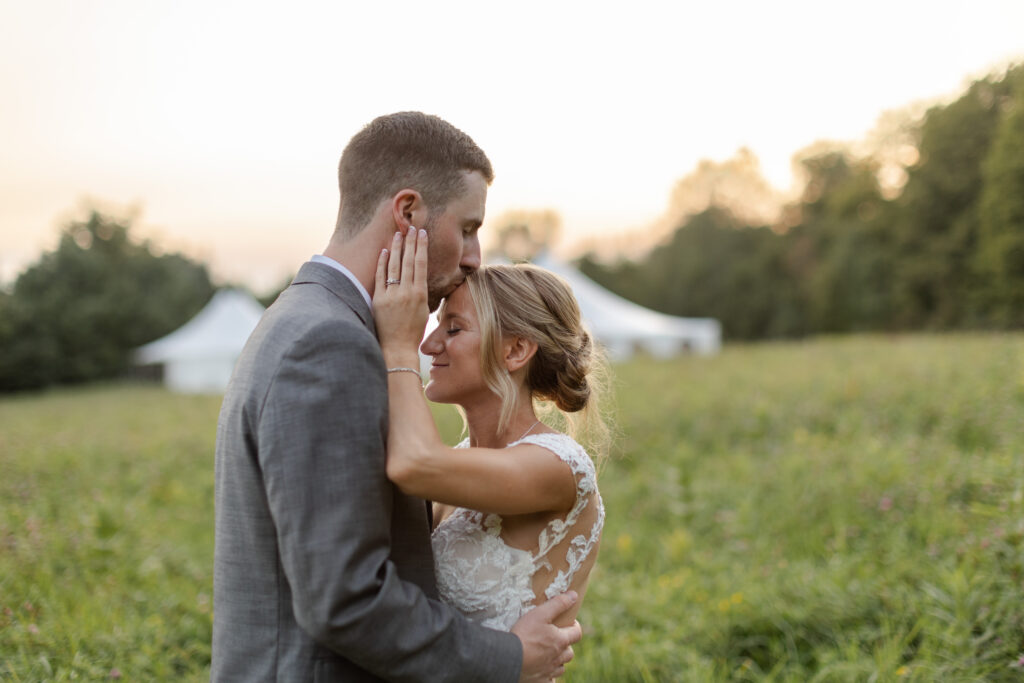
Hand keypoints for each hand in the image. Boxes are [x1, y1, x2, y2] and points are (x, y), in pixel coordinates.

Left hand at [373, 226, 428, 364]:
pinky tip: (384, 252)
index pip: (420, 264)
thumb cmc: (412, 331)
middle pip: (408, 261)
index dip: (421, 247)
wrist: (397, 349)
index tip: (422, 233)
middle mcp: (406, 292)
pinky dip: (382, 263)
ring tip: (399, 234)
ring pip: (394, 266)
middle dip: (410, 242)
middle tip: (411, 227)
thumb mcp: (424, 310)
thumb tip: (419, 276)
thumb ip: (421, 292)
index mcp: (420, 294)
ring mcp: (391, 295)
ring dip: (396, 248)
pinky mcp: (378, 300)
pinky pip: (380, 277)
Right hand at [511, 592, 581, 681]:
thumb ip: (558, 604)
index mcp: (560, 641)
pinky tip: (541, 669)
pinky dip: (548, 674)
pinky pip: (550, 679)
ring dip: (558, 660)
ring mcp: (550, 671)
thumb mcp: (540, 614)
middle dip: (565, 645)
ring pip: (561, 666)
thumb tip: (574, 596)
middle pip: (570, 652)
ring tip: (547, 653)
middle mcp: (558, 658)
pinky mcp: (541, 681)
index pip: (577, 633)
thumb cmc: (524, 635)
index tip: (568, 623)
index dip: (574, 626)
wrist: (507, 659)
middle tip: (554, 639)